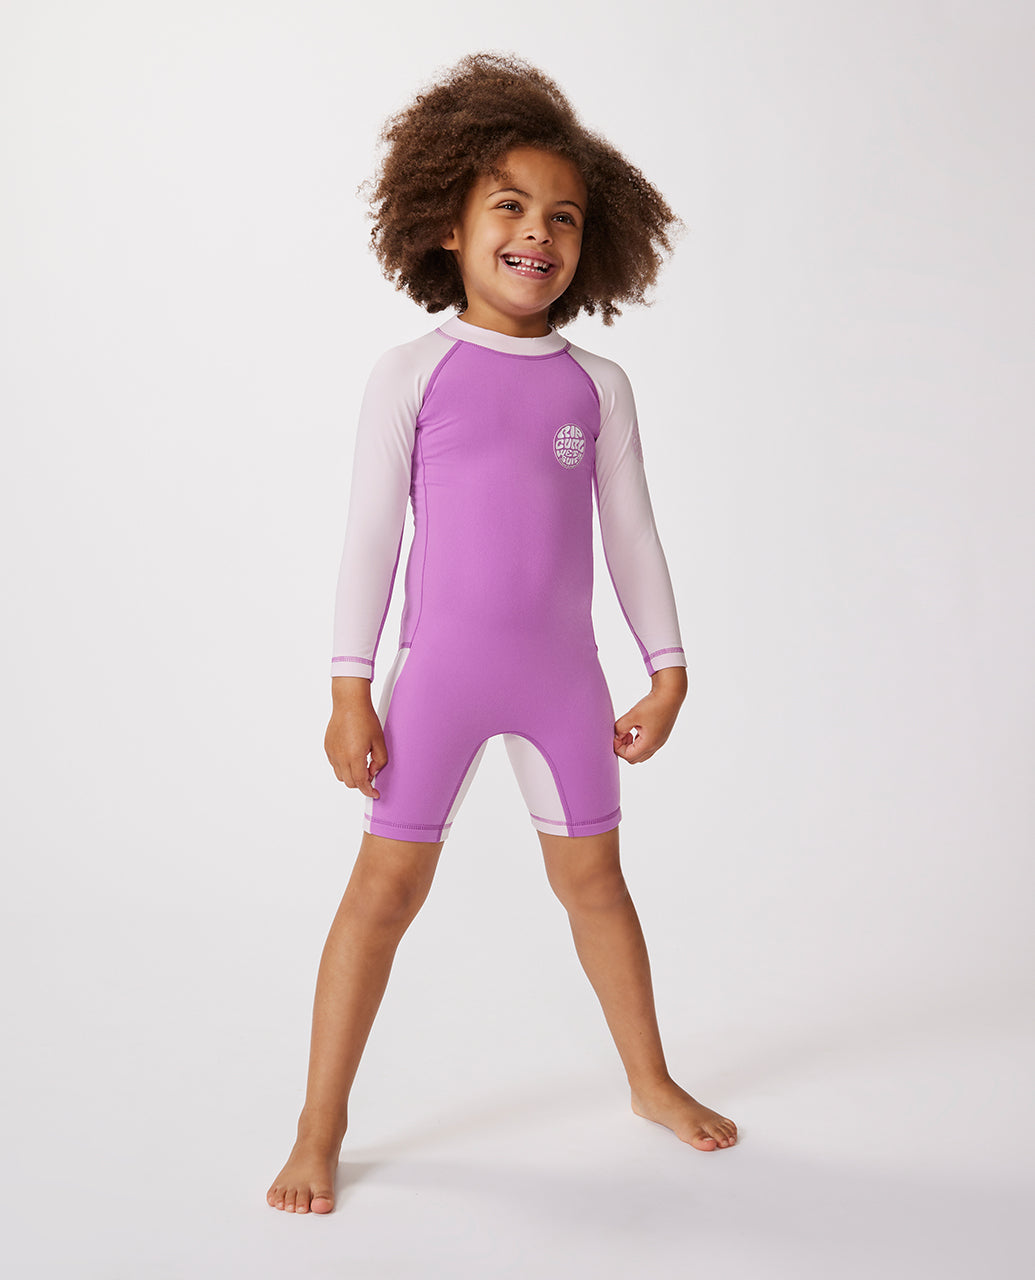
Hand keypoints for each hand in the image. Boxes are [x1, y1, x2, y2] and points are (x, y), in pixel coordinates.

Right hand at [325, 683, 387, 798]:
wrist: (349, 703)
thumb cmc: (365, 718)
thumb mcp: (380, 740)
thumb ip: (380, 760)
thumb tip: (373, 772)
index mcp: (355, 756)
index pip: (361, 783)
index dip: (369, 791)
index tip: (374, 794)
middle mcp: (341, 757)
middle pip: (350, 783)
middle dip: (361, 783)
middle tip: (370, 773)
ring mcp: (332, 752)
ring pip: (341, 776)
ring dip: (351, 775)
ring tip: (360, 763)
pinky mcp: (328, 747)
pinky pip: (335, 765)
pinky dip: (343, 766)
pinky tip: (351, 755)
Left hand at [613, 668, 686, 763]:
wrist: (671, 694)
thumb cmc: (653, 704)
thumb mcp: (633, 715)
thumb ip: (620, 728)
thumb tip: (615, 735)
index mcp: (649, 744)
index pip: (628, 756)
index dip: (618, 747)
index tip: (616, 733)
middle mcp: (656, 745)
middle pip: (634, 758)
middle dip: (624, 748)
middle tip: (621, 734)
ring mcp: (659, 741)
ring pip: (641, 752)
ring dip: (631, 745)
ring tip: (628, 730)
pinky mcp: (661, 735)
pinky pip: (647, 745)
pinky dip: (638, 741)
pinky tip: (636, 727)